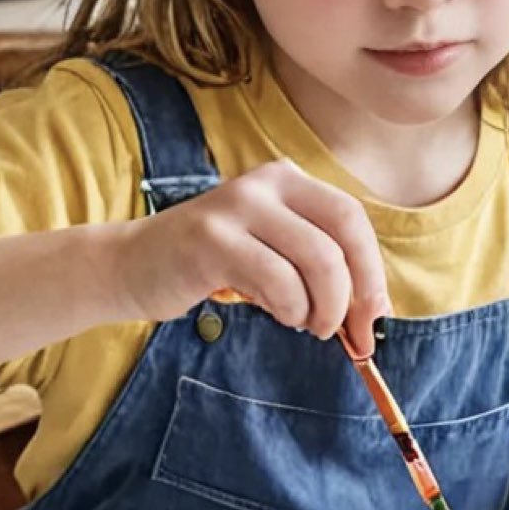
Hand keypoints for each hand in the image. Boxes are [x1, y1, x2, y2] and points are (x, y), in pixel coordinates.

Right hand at [114, 159, 389, 355]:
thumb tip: (373, 311)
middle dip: (353, 292)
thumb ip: (319, 265)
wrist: (134, 265)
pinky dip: (289, 308)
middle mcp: (265, 183)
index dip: (371, 269)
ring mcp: (237, 206)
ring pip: (316, 260)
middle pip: (340, 236)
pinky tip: (278, 314)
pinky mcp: (211, 239)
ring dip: (320, 307)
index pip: (351, 217)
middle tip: (344, 330)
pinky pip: (277, 279)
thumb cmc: (213, 265)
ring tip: (303, 323)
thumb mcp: (272, 250)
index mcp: (288, 179)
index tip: (374, 314)